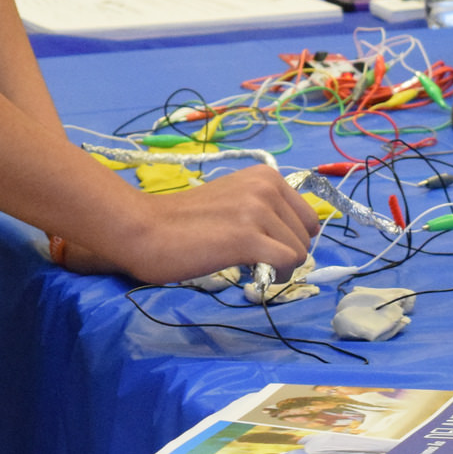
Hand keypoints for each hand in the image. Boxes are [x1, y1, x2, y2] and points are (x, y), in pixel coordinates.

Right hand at [83, 163, 318, 284]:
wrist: (145, 229)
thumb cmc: (184, 221)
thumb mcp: (235, 199)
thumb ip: (264, 208)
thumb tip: (295, 236)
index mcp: (266, 176)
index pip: (307, 215)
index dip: (293, 237)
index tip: (269, 248)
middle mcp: (267, 187)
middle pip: (306, 235)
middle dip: (287, 253)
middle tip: (257, 262)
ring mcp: (258, 211)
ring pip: (299, 251)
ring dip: (280, 268)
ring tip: (251, 268)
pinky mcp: (247, 238)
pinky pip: (286, 262)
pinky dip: (277, 276)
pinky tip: (254, 277)